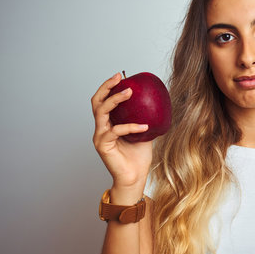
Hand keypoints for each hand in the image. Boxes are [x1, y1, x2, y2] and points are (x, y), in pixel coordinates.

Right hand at [91, 73, 153, 195]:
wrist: (135, 177)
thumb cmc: (138, 157)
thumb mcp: (144, 132)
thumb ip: (144, 118)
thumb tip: (158, 103)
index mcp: (109, 123)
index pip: (103, 101)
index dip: (109, 87)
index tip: (120, 76)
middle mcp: (101, 128)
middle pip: (97, 102)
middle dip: (107, 88)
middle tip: (119, 79)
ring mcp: (100, 136)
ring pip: (101, 112)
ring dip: (115, 100)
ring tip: (129, 93)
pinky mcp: (103, 145)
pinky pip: (116, 130)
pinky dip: (131, 126)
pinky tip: (144, 126)